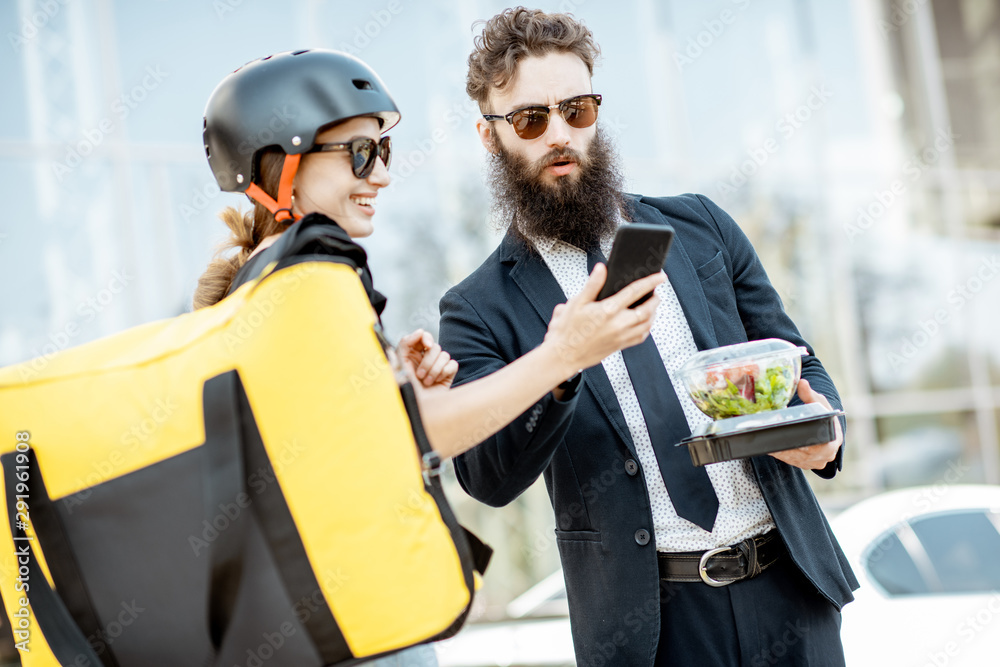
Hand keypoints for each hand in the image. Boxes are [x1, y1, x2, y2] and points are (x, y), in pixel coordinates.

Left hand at [397, 329, 458, 388]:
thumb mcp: (398, 366)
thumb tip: (418, 331)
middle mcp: (424, 359)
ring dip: (434, 370)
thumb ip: (405, 345)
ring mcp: (437, 367)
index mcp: (411, 355)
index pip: (421, 337)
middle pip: (434, 346)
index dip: (425, 337)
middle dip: (428, 361)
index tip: (426, 344)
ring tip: (426, 382)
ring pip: (444, 355)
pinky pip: (452, 364)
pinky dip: (445, 372)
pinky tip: (437, 381)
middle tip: (419, 375)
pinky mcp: (448, 375)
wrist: (417, 410)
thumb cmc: (405, 391)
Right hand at [543, 263, 665, 377]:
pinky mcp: (619, 346)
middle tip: (657, 293)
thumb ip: (592, 284)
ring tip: (652, 306)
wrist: (564, 355)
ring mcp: (621, 336)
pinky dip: (647, 328)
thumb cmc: (567, 330)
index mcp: (608, 310)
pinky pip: (640, 337)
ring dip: (653, 314)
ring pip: (647, 324)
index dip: (650, 282)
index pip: (635, 292)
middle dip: (655, 300)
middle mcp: (618, 324)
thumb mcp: (576, 303)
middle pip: (647, 310)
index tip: (660, 277)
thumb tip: (601, 269)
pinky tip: (644, 324)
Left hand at [768, 378, 842, 468]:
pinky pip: (788, 460)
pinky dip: (778, 452)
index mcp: (832, 442)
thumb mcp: (820, 403)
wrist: (827, 430)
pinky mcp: (802, 465)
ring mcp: (812, 463)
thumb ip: (810, 394)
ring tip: (767, 437)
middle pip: (800, 453)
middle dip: (785, 443)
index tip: (786, 435)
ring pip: (792, 457)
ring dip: (779, 448)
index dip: (800, 441)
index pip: (815, 446)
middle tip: (770, 433)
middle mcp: (823, 456)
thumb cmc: (825, 415)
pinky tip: (769, 443)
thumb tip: (802, 383)